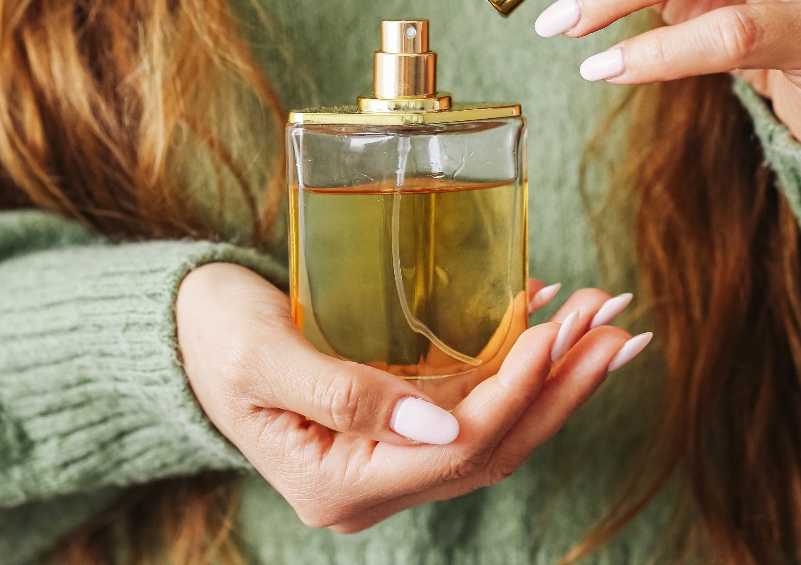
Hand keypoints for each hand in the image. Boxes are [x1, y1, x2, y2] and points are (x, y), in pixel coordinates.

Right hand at [175, 263, 647, 531]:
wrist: (180, 331)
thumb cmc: (209, 335)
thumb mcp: (260, 358)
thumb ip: (343, 393)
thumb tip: (438, 421)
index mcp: (338, 481)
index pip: (455, 448)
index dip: (515, 392)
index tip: (560, 333)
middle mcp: (374, 481)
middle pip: (493, 445)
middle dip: (561, 388)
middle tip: (620, 332)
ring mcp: (389, 453)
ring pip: (494, 425)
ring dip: (554, 374)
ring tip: (609, 323)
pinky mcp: (397, 419)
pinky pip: (472, 399)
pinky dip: (516, 362)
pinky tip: (551, 319)